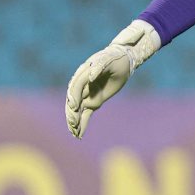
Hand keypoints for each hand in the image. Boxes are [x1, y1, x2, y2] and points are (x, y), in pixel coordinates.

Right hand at [65, 20, 160, 138]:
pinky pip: (85, 114)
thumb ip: (99, 66)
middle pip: (73, 100)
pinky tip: (79, 135)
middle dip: (72, 112)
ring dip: (74, 121)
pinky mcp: (93, 101)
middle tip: (73, 124)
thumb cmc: (115, 59)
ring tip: (74, 133)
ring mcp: (87, 93)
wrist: (122, 61)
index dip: (74, 95)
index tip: (74, 106)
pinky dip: (82, 124)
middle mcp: (83, 84)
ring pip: (77, 109)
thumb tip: (90, 77)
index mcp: (84, 72)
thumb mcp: (110, 60)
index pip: (76, 85)